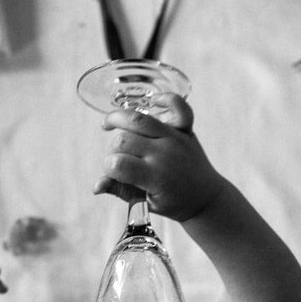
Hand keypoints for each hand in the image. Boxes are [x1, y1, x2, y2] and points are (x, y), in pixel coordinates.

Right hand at [94, 94, 225, 221]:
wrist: (204, 197)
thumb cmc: (171, 201)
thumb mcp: (145, 202)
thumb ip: (120, 190)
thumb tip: (96, 186)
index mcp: (154, 177)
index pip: (118, 164)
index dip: (108, 168)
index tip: (112, 172)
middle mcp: (164, 154)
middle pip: (124, 140)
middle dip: (112, 149)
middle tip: (117, 157)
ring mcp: (175, 139)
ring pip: (139, 119)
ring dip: (118, 118)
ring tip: (109, 124)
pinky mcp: (185, 130)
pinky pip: (178, 106)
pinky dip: (166, 99)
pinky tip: (152, 103)